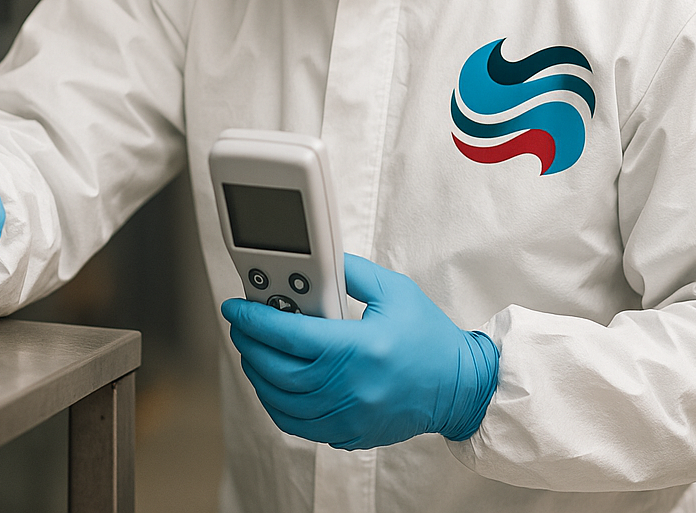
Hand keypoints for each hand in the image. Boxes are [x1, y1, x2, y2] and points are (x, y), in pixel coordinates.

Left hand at [221, 253, 497, 448]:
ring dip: (258, 375)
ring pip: (280, 401)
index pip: (290, 335)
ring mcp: (347, 416)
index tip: (236, 308)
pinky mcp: (348, 433)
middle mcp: (349, 387)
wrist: (459, 387)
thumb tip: (316, 262)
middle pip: (277, 371)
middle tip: (240, 326)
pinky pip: (296, 425)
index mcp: (359, 348)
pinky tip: (273, 383)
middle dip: (249, 345)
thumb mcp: (393, 291)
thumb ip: (351, 272)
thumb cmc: (429, 337)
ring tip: (253, 351)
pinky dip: (275, 403)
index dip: (255, 320)